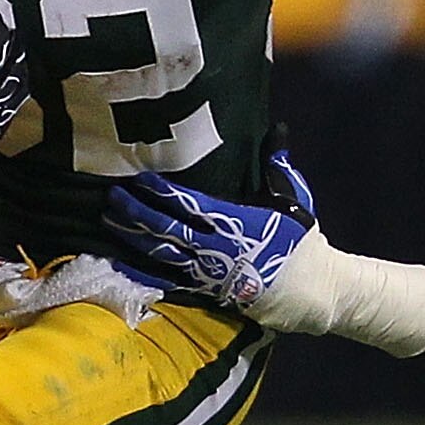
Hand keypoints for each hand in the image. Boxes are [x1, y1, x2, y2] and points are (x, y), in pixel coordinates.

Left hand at [105, 163, 316, 312]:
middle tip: (111, 197)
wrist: (314, 293)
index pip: (193, 204)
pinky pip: (167, 282)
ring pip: (162, 254)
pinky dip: (142, 272)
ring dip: (133, 237)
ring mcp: (209, 273)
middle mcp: (218, 248)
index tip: (142, 178)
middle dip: (138, 212)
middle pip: (168, 228)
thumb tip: (276, 130)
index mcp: (238, 221)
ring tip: (109, 220)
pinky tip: (120, 261)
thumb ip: (279, 167)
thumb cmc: (303, 244)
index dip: (164, 192)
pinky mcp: (206, 292)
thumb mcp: (295, 201)